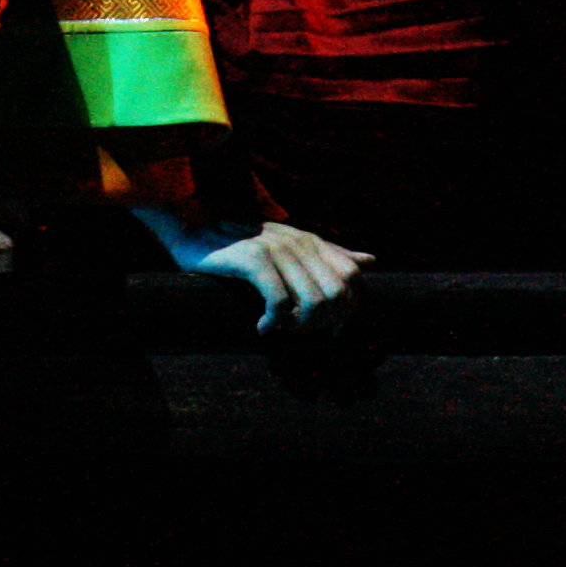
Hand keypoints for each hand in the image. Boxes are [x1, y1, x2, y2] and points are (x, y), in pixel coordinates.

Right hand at [218, 219, 368, 330]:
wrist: (195, 235)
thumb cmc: (244, 248)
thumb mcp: (290, 247)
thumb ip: (330, 254)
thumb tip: (370, 261)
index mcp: (311, 240)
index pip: (352, 277)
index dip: (347, 308)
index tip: (331, 329)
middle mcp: (298, 241)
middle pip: (336, 293)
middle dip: (324, 322)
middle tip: (301, 331)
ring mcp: (276, 249)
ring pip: (312, 301)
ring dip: (300, 326)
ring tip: (282, 329)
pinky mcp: (253, 259)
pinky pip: (279, 303)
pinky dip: (275, 323)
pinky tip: (262, 327)